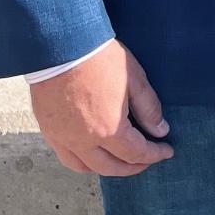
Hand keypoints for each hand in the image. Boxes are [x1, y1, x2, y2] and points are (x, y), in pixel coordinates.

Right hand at [30, 39, 171, 176]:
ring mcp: (62, 138)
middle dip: (132, 167)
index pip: (136, 153)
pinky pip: (65, 156)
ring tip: (119, 160)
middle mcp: (84, 141)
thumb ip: (149, 109)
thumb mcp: (134, 80)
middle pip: (111, 167)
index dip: (154, 155)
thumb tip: (160, 130)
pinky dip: (81, 161)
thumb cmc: (101, 60)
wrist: (62, 46)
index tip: (166, 151)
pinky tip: (90, 152)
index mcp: (109, 130)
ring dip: (105, 168)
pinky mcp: (48, 130)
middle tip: (146, 160)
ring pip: (85, 167)